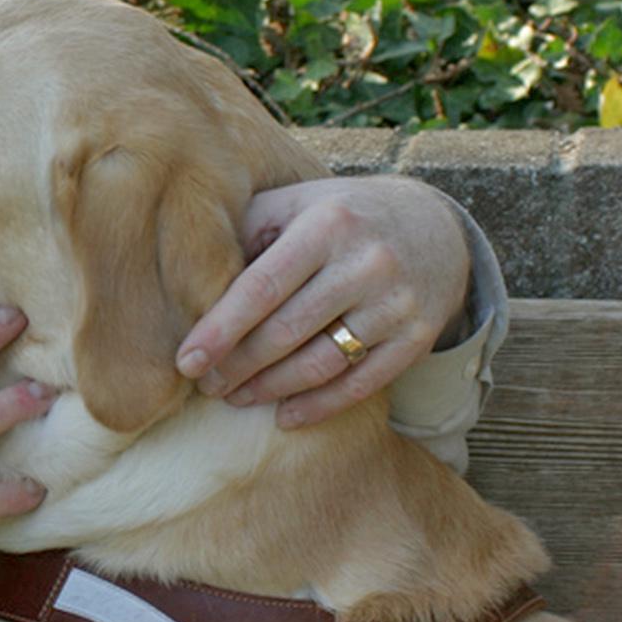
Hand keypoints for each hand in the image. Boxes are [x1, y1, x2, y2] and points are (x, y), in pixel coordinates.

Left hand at [172, 176, 469, 429]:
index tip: (186, 360)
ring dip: (271, 389)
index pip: (262, 286)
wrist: (435, 226)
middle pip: (288, 330)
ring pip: (322, 362)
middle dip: (238, 365)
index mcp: (327, 224)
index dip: (220, 329)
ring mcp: (397, 302)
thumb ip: (245, 231)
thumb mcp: (294, 204)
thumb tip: (187, 277)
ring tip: (235, 398)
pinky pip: (362, 383)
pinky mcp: (419, 336)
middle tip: (204, 385)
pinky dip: (320, 406)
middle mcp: (367, 262)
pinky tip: (285, 416)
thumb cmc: (338, 217)